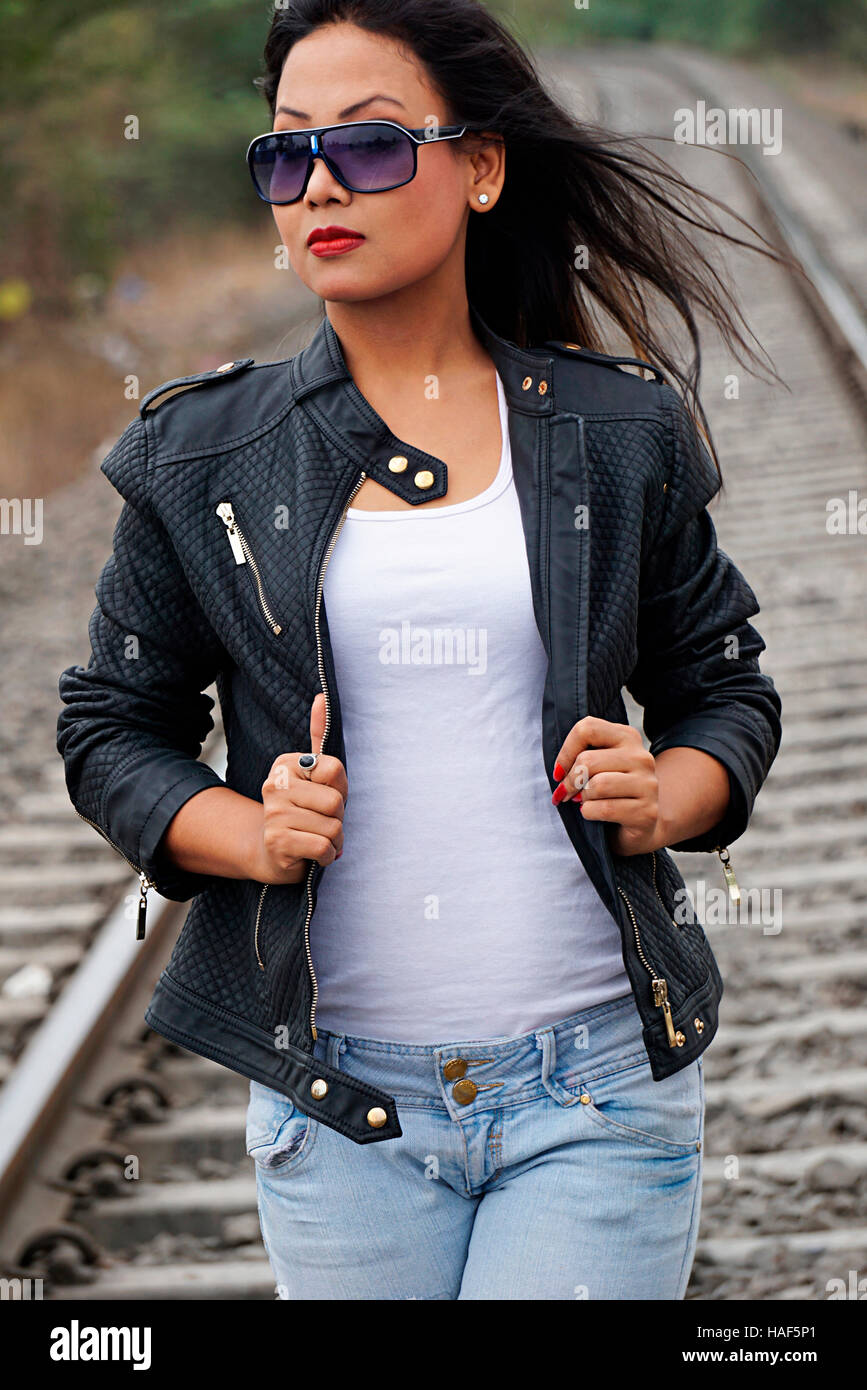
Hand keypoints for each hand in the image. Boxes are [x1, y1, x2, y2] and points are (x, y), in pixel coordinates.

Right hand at [250, 692, 347, 883]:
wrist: (273, 853)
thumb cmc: (303, 811)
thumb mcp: (314, 775)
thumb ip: (319, 738)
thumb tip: (321, 696)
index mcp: (285, 764)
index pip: (335, 770)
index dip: (340, 790)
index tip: (323, 797)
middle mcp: (274, 785)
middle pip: (336, 802)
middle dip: (338, 819)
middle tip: (319, 822)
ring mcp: (273, 814)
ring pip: (333, 827)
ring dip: (334, 840)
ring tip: (315, 838)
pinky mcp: (277, 842)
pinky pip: (323, 848)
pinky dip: (327, 856)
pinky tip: (312, 854)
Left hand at [551, 715, 663, 855]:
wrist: (638, 826)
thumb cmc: (609, 793)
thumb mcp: (596, 767)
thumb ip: (581, 757)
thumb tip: (559, 771)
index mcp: (627, 737)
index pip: (587, 728)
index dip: (566, 752)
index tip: (559, 771)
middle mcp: (641, 757)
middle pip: (588, 760)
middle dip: (570, 781)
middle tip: (566, 793)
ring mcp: (648, 784)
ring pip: (597, 785)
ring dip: (583, 798)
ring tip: (586, 802)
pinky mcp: (647, 811)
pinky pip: (604, 809)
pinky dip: (589, 813)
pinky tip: (595, 814)